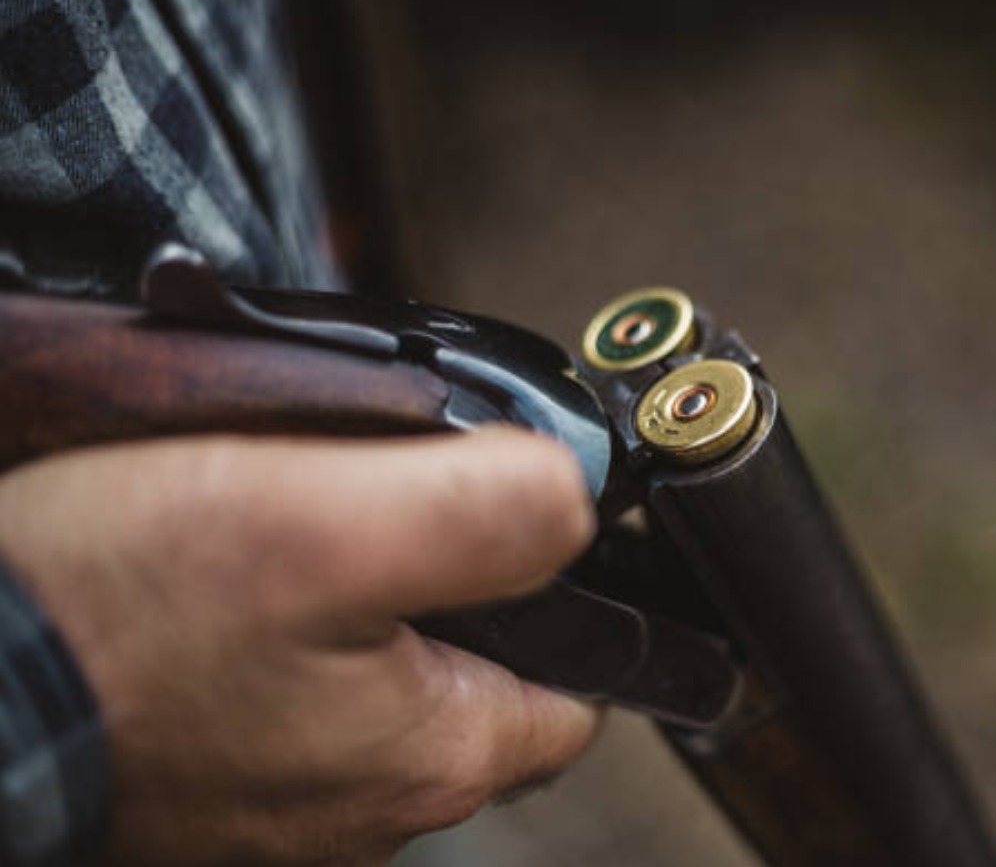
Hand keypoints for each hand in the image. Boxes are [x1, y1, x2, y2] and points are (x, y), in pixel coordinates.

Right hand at [0, 429, 599, 866]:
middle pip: (473, 688)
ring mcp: (278, 809)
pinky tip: (226, 600)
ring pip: (373, 694)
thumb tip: (569, 495)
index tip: (531, 542)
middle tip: (396, 517)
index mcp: (430, 757)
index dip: (573, 605)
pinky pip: (284, 706)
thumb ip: (484, 512)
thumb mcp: (325, 524)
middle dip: (455, 600)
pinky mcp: (206, 786)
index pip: (575, 694)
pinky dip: (275, 650)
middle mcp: (365, 808)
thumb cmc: (110, 620)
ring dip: (354, 620)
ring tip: (301, 547)